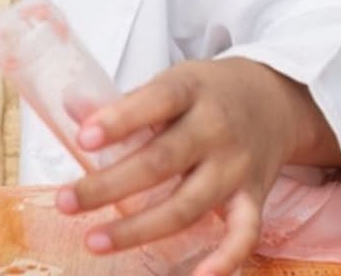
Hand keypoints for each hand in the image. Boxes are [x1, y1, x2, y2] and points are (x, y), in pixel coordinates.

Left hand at [58, 58, 321, 275]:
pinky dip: (226, 258)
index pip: (157, 101)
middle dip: (110, 185)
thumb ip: (129, 102)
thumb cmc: (209, 95)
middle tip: (66, 201)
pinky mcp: (254, 196)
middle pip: (162, 162)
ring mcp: (236, 166)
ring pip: (188, 205)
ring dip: (139, 228)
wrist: (274, 100)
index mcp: (192, 91)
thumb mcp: (175, 81)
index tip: (84, 139)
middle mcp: (217, 129)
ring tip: (94, 240)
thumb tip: (70, 109)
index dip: (120, 121)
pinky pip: (244, 232)